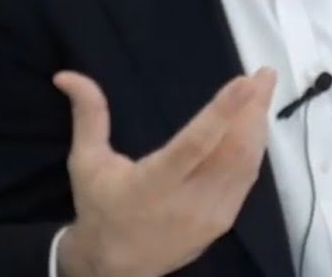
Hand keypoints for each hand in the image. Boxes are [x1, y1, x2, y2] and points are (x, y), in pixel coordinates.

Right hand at [52, 66, 276, 276]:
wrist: (113, 267)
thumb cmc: (100, 207)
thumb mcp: (86, 162)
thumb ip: (88, 115)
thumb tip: (67, 75)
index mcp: (152, 185)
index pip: (194, 145)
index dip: (221, 114)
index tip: (245, 84)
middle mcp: (187, 202)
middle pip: (232, 151)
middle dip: (253, 110)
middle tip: (264, 75)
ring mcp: (210, 215)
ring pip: (246, 164)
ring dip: (258, 126)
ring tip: (263, 92)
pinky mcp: (223, 221)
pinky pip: (246, 179)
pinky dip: (254, 148)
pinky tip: (255, 125)